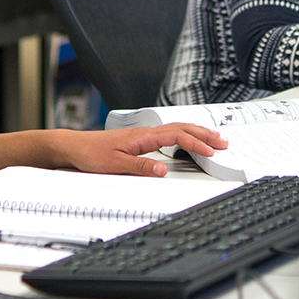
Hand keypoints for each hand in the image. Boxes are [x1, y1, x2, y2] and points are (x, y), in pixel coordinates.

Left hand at [59, 124, 227, 176]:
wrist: (75, 146)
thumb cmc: (92, 153)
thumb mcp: (116, 164)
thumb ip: (141, 167)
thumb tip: (163, 170)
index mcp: (143, 136)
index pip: (177, 136)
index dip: (196, 143)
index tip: (211, 151)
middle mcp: (146, 132)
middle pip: (182, 128)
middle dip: (204, 134)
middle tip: (223, 142)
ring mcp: (144, 134)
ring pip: (177, 129)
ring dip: (196, 132)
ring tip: (213, 139)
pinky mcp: (141, 139)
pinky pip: (169, 133)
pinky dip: (184, 134)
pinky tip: (188, 139)